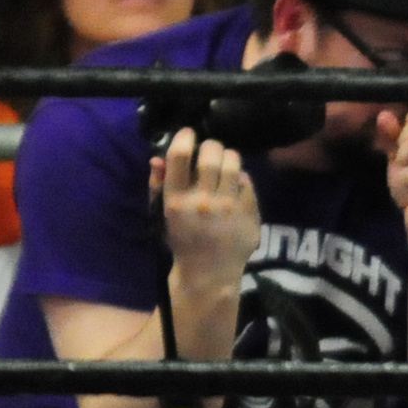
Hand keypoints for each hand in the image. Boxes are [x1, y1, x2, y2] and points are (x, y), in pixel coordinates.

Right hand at [148, 127, 261, 282]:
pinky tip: (235, 184)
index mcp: (177, 200)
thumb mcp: (163, 214)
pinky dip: (241, 179)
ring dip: (229, 157)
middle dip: (211, 146)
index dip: (185, 138)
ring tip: (225, 163)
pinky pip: (248, 184)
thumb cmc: (182, 239)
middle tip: (210, 150)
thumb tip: (158, 158)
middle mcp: (204, 201)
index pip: (180, 157)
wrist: (208, 273)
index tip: (188, 134)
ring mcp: (229, 209)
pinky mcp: (249, 215)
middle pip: (212, 155)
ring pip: (234, 165)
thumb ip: (159, 184)